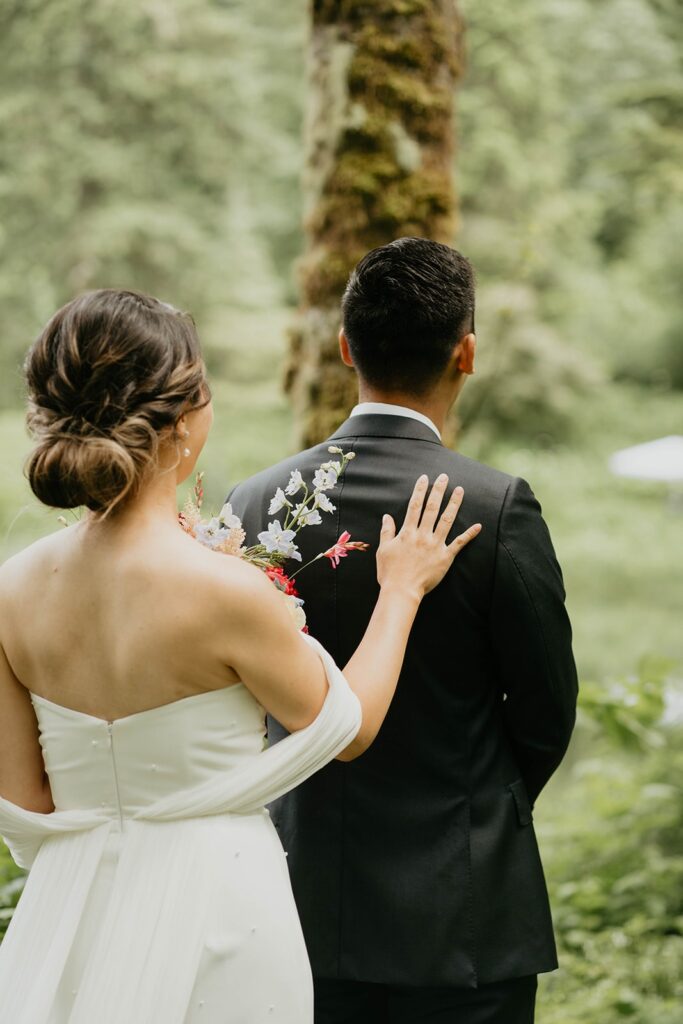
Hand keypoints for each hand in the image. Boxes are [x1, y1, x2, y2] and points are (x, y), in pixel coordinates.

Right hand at [376, 474, 481, 601]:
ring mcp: (435, 545)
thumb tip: (387, 516)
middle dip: (438, 491)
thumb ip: (387, 531)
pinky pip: (459, 544)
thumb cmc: (390, 572)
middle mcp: (422, 535)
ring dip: (454, 504)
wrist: (401, 591)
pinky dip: (469, 535)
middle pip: (432, 508)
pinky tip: (478, 526)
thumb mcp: (384, 550)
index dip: (420, 491)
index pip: (414, 506)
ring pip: (446, 520)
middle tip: (444, 477)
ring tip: (460, 490)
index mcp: (407, 532)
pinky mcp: (445, 557)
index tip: (425, 478)